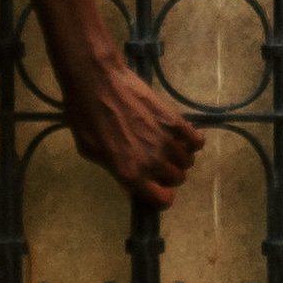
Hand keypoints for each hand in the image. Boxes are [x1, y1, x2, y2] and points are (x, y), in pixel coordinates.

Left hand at [60, 47, 203, 209]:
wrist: (97, 81)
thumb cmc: (85, 116)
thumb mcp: (90, 152)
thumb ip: (114, 170)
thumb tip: (129, 182)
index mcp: (130, 174)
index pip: (162, 200)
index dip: (160, 196)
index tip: (155, 187)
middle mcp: (152, 163)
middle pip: (177, 179)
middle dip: (169, 175)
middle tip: (157, 162)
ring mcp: (166, 142)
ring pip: (187, 161)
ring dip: (180, 157)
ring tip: (168, 146)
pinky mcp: (175, 121)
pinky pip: (197, 141)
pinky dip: (193, 141)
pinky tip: (182, 136)